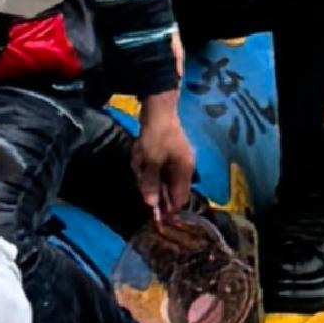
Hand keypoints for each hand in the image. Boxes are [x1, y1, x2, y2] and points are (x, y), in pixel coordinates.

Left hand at [131, 91, 196, 214]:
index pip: (179, 199)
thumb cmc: (156, 136)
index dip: (167, 209)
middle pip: (168, 190)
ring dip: (146, 175)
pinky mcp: (168, 155)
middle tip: (140, 171)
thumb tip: (151, 204)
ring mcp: (177, 161)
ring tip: (139, 159)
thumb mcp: (150, 161)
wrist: (158, 109)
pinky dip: (145, 166)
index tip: (152, 214)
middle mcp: (184, 168)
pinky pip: (156, 169)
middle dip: (151, 186)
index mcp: (185, 171)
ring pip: (159, 179)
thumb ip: (150, 183)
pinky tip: (139, 156)